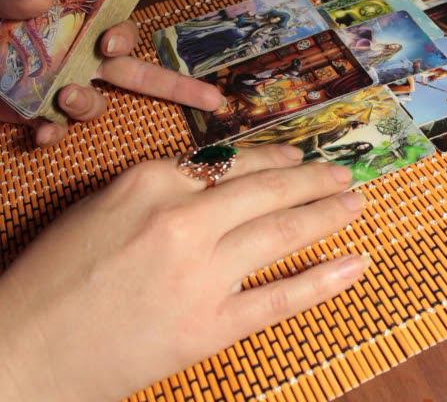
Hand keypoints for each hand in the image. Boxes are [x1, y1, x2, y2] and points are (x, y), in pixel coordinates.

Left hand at [0, 0, 223, 145]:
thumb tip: (41, 1)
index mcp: (76, 30)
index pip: (119, 33)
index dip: (124, 38)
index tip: (107, 45)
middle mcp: (79, 62)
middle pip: (138, 76)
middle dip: (180, 89)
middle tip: (212, 99)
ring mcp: (63, 91)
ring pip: (95, 107)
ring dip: (86, 105)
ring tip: (64, 98)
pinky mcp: (40, 115)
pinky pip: (59, 130)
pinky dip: (53, 134)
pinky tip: (43, 133)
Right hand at [0, 145, 367, 401]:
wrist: (24, 347)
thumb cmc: (56, 273)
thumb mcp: (107, 206)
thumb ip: (166, 189)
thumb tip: (220, 182)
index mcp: (152, 181)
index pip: (231, 162)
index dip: (274, 159)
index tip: (298, 158)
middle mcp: (182, 219)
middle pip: (267, 190)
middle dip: (313, 179)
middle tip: (343, 174)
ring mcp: (199, 273)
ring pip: (280, 233)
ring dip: (326, 215)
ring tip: (354, 203)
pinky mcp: (207, 326)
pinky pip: (278, 297)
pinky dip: (323, 279)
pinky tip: (355, 264)